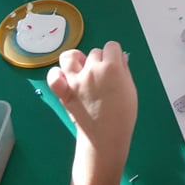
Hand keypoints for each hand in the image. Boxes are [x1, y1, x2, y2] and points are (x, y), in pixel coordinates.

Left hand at [48, 42, 136, 184]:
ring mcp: (76, 80)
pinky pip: (53, 76)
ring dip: (76, 59)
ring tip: (82, 69)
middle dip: (100, 61)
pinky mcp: (64, 92)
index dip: (114, 55)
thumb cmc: (123, 114)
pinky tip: (64, 78)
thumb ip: (124, 69)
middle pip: (95, 52)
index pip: (112, 46)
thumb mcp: (131, 88)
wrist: (106, 137)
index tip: (116, 67)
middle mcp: (93, 69)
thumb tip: (120, 57)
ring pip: (70, 56)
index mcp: (112, 67)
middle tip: (104, 78)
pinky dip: (56, 75)